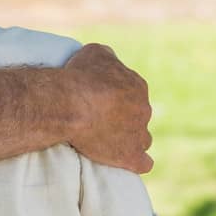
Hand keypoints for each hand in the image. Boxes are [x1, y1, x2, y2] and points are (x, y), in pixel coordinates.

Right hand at [62, 43, 153, 173]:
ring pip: (143, 139)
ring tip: (110, 141)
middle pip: (138, 116)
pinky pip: (143, 163)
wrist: (71, 104)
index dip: (118, 98)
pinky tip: (127, 161)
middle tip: (100, 120)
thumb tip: (111, 63)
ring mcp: (139, 134)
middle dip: (124, 118)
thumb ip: (109, 59)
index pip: (133, 93)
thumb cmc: (80, 76)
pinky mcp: (131, 156)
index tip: (102, 101)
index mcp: (138, 86)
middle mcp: (144, 110)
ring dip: (131, 140)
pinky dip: (137, 162)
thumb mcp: (95, 52)